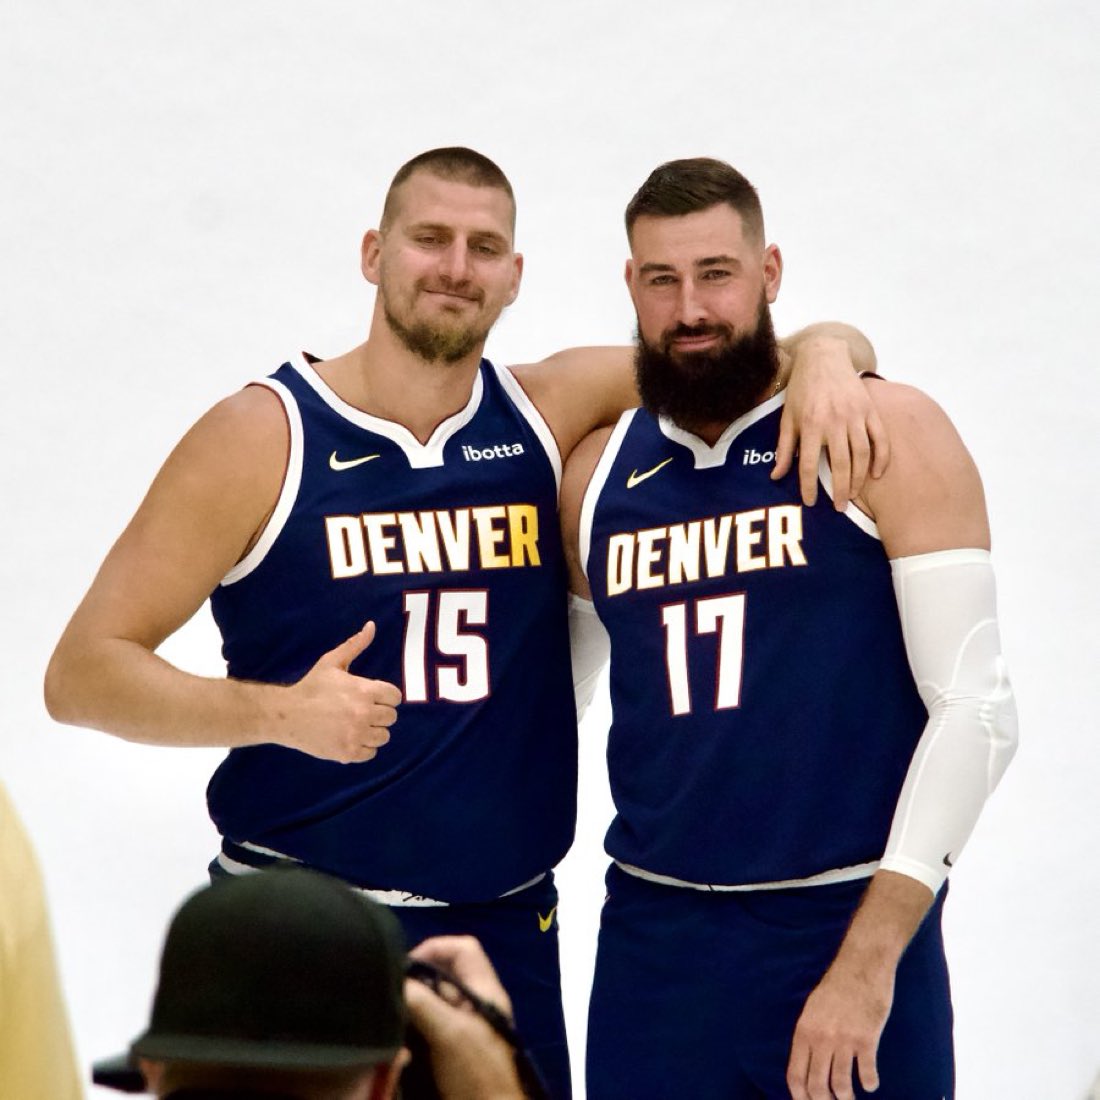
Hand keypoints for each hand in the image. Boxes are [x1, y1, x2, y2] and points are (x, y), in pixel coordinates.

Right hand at [275, 621, 401, 762]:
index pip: (395, 698)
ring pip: (383, 737)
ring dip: (373, 731)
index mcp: (365, 691)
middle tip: (360, 711)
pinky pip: (370, 753)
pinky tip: (350, 737)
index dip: (385, 697)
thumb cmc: (311, 686)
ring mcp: (356, 735)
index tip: (371, 697)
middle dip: (378, 714)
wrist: (287, 714)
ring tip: (356, 725)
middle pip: (391, 718)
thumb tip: (371, 625)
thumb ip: (355, 645)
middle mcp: (364, 714)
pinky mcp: (347, 753)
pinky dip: (363, 748)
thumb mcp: (333, 662)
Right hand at [405, 936, 523, 1099]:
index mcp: (485, 990)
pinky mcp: (452, 1048)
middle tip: (391, 992)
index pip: (463, 948)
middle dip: (418, 978)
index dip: (435, 948)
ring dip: (412, 1003)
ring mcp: (464, 1026)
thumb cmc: (475, 1072)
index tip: (406, 967)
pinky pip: (428, 1024)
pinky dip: (412, 1024)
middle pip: (445, 973)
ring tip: (389, 1013)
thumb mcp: (449, 1033)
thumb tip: (393, 981)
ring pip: (434, 999)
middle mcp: (475, 1002)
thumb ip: (422, 1002)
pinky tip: (395, 1034)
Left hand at [773, 337, 888, 508]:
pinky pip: (880, 439)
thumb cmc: (802, 391)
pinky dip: (881, 458)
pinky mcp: (870, 410)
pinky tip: (876, 475)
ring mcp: (855, 416)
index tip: (811, 502)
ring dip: (858, 479)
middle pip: (839, 464)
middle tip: (839, 507)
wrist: (824, 357)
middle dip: (839, 490)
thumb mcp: (787, 417)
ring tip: (852, 495)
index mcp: (810, 425)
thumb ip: (784, 448)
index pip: (808, 464)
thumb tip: (775, 476)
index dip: (809, 487)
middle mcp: (834, 421)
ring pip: (861, 455)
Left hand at [786, 962, 892, 1099]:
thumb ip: (809, 1036)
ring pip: (841, 1086)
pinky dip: (869, 1083)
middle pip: (816, 1086)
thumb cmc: (837, 987)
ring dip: (847, 1099)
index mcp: (804, 1031)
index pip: (795, 1075)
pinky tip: (870, 1082)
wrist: (861, 966)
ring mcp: (843, 1040)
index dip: (800, 1097)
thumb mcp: (812, 1009)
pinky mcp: (866, 1039)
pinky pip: (866, 1073)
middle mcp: (820, 1038)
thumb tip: (808, 1063)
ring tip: (851, 1098)